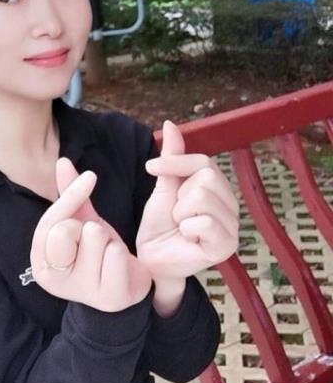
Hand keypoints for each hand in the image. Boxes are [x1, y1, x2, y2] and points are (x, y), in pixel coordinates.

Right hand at [30, 157, 151, 311]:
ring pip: (95, 239)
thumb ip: (70, 195)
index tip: (90, 178)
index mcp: (41, 262)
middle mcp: (54, 281)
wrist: (126, 282)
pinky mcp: (108, 299)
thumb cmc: (98, 251)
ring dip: (108, 241)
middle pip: (66, 231)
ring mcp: (80, 292)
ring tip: (108, 254)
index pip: (50, 222)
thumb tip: (62, 162)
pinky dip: (122, 254)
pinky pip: (115, 256)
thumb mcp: (82, 221)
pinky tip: (121, 266)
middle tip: (95, 242)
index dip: (70, 199)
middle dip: (88, 228)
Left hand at [136, 120, 239, 279]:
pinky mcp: (226, 246)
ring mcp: (232, 226)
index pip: (204, 161)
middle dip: (179, 196)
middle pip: (206, 178)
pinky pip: (205, 222)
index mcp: (218, 188)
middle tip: (175, 214)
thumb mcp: (163, 187)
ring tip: (180, 226)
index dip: (175, 162)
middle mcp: (230, 204)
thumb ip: (172, 158)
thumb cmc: (159, 225)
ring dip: (180, 213)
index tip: (150, 167)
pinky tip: (187, 239)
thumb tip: (170, 123)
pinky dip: (187, 229)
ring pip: (203, 198)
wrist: (151, 259)